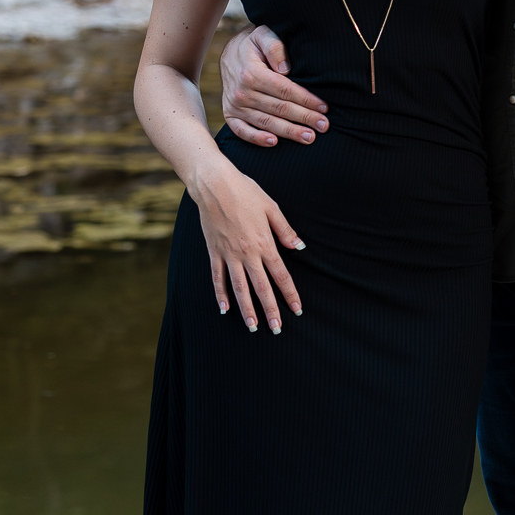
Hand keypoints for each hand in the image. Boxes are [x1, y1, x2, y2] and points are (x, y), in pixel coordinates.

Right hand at [190, 160, 304, 332]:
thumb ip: (285, 231)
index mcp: (264, 243)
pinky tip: (225, 309)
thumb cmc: (246, 192)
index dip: (290, 294)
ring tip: (252, 327)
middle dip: (270, 310)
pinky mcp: (213, 252)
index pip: (281, 275)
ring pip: (238, 288)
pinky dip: (220, 295)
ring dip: (246, 309)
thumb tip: (300, 248)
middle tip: (276, 328)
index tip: (296, 310)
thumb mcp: (272, 208)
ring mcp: (228, 255)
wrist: (214, 185)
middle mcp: (247, 254)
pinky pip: (217, 278)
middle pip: (261, 288)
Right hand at [222, 25, 328, 146]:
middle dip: (304, 118)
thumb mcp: (264, 34)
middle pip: (279, 109)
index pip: (285, 90)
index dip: (306, 100)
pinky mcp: (230, 114)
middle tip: (324, 126)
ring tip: (309, 138)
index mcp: (252, 73)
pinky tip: (274, 143)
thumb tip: (285, 68)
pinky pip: (241, 131)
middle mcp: (242, 91)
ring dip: (288, 132)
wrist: (230, 53)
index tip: (324, 108)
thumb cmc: (254, 44)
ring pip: (266, 122)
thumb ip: (275, 47)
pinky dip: (256, 139)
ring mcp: (235, 105)